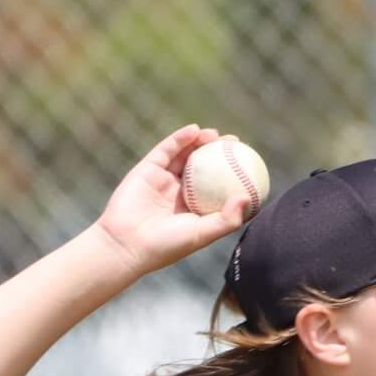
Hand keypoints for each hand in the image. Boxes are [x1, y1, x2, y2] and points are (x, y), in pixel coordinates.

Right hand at [93, 125, 256, 277]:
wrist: (126, 243)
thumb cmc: (166, 245)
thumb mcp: (201, 234)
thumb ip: (226, 219)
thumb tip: (247, 198)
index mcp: (195, 209)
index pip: (218, 188)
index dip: (233, 174)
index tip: (249, 164)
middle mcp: (181, 193)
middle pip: (204, 167)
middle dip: (220, 153)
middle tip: (235, 142)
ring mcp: (163, 180)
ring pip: (186, 155)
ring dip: (201, 141)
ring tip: (216, 134)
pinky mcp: (147, 169)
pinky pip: (166, 150)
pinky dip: (180, 139)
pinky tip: (194, 130)